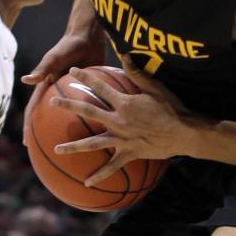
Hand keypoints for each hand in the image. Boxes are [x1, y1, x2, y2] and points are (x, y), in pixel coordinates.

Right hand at [22, 32, 107, 145]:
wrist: (88, 36)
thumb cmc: (70, 44)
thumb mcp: (56, 56)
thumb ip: (43, 68)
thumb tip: (26, 80)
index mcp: (48, 87)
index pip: (35, 110)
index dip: (31, 127)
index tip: (29, 144)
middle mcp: (60, 93)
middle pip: (52, 119)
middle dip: (49, 135)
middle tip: (49, 154)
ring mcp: (75, 94)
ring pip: (73, 118)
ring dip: (73, 133)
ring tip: (79, 151)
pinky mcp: (90, 92)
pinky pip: (92, 110)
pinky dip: (95, 121)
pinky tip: (105, 135)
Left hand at [50, 57, 190, 184]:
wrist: (183, 133)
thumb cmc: (172, 108)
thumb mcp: (155, 88)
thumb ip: (137, 73)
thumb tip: (125, 54)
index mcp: (124, 103)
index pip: (100, 87)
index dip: (86, 77)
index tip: (73, 71)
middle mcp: (119, 121)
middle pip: (88, 111)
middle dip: (68, 105)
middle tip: (52, 101)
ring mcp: (122, 139)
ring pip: (93, 143)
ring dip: (74, 146)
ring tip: (57, 149)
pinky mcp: (129, 153)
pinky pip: (112, 166)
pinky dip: (100, 174)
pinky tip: (87, 181)